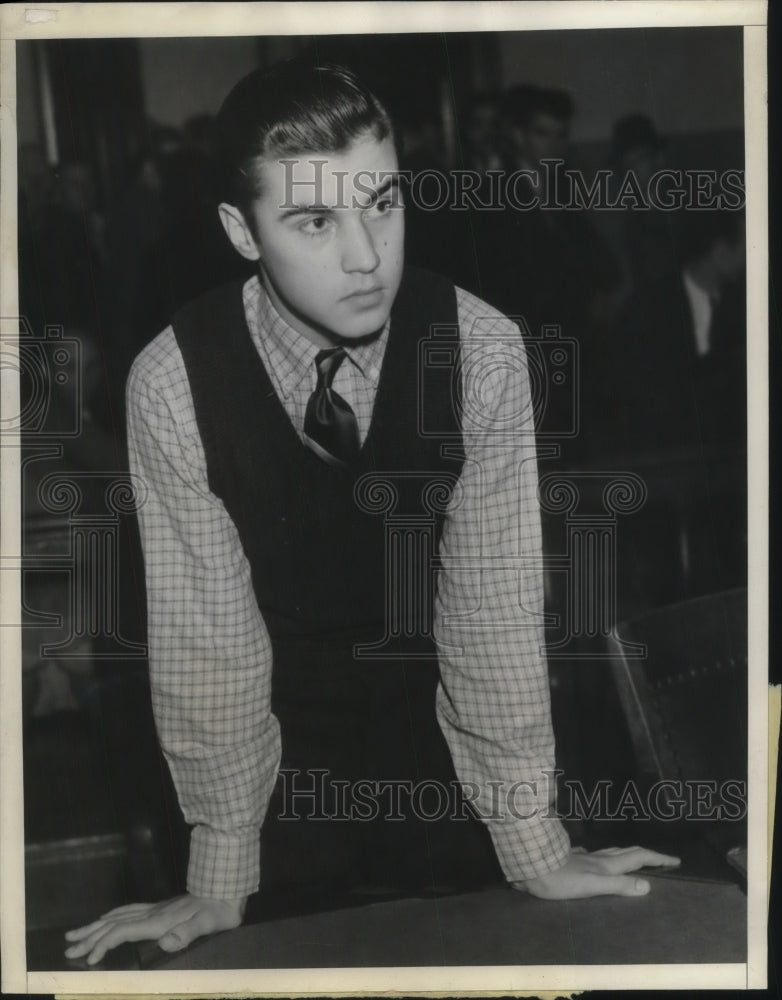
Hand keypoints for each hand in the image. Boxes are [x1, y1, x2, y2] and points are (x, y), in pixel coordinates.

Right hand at [64, 892, 246, 965]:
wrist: (227, 887)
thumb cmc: (218, 910)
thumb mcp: (207, 924)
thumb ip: (186, 933)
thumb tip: (164, 943)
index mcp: (159, 921)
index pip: (122, 932)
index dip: (103, 945)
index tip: (88, 960)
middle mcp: (152, 913)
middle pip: (113, 924)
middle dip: (89, 936)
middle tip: (68, 947)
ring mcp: (155, 908)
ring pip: (117, 916)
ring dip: (95, 926)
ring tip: (76, 933)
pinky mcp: (160, 907)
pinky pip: (127, 910)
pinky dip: (111, 916)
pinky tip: (106, 918)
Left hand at [513, 846, 680, 899]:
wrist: (530, 865)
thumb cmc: (559, 879)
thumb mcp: (591, 886)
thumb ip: (618, 885)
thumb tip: (647, 885)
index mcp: (605, 865)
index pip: (637, 858)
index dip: (657, 859)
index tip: (676, 860)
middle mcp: (596, 858)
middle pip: (626, 852)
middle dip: (647, 854)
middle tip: (662, 858)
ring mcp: (582, 857)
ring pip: (610, 852)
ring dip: (626, 853)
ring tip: (634, 856)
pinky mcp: (568, 859)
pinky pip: (590, 855)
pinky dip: (600, 856)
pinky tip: (592, 856)